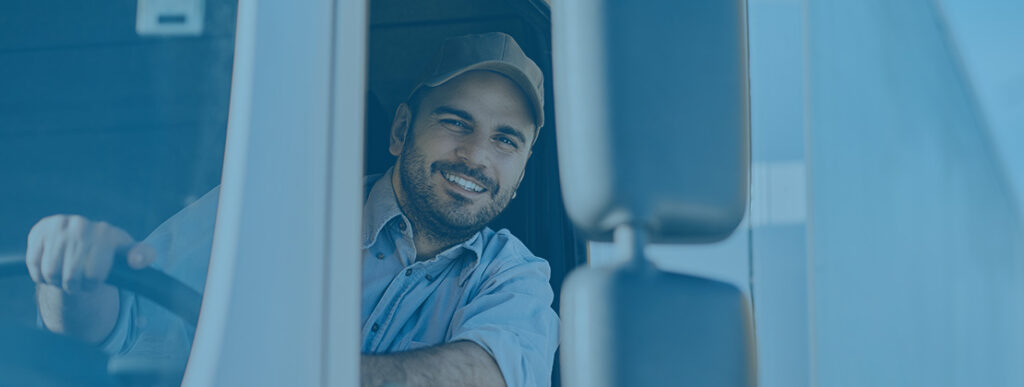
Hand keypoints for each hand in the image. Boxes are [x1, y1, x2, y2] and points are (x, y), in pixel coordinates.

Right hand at [26, 215, 155, 293]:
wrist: (82, 242)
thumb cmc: (110, 254)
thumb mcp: (129, 255)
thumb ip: (141, 257)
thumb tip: (136, 261)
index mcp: (107, 233)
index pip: (94, 275)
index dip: (93, 284)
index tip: (97, 279)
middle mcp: (82, 224)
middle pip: (71, 277)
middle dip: (75, 286)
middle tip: (79, 280)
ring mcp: (59, 225)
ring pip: (51, 273)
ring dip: (56, 282)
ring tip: (66, 275)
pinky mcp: (39, 230)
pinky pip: (34, 264)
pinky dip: (40, 274)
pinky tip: (51, 267)